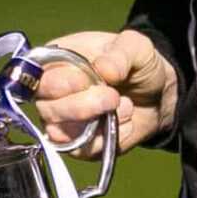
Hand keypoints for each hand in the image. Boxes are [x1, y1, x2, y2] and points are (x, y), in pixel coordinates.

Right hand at [32, 29, 179, 154]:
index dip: (61, 82)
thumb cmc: (136, 65)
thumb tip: (104, 69)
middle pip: (45, 108)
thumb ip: (121, 53)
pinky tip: (123, 121)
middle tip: (112, 96)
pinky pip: (82, 150)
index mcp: (56, 61)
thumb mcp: (136, 47)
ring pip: (59, 133)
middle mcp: (51, 93)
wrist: (156, 95)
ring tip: (123, 106)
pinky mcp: (77, 145)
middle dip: (81, 105)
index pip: (39, 76)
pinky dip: (107, 138)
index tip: (86, 81)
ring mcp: (62, 121)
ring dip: (95, 122)